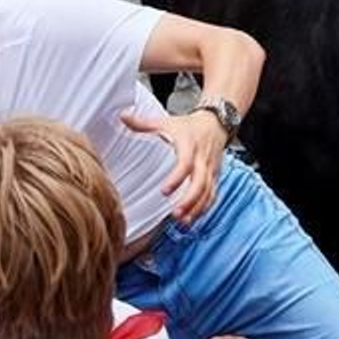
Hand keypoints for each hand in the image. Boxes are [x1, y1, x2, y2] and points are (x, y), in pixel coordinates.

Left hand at [120, 108, 227, 222]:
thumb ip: (144, 123)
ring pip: (208, 192)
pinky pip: (213, 195)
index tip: (164, 191)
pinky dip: (204, 208)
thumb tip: (122, 117)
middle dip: (190, 201)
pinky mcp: (214, 177)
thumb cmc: (189, 125)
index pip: (186, 165)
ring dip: (197, 208)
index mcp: (189, 146)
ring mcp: (211, 170)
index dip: (176, 179)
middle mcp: (203, 160)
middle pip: (201, 184)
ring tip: (183, 221)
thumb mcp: (167, 121)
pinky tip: (193, 218)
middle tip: (176, 214)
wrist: (216, 123)